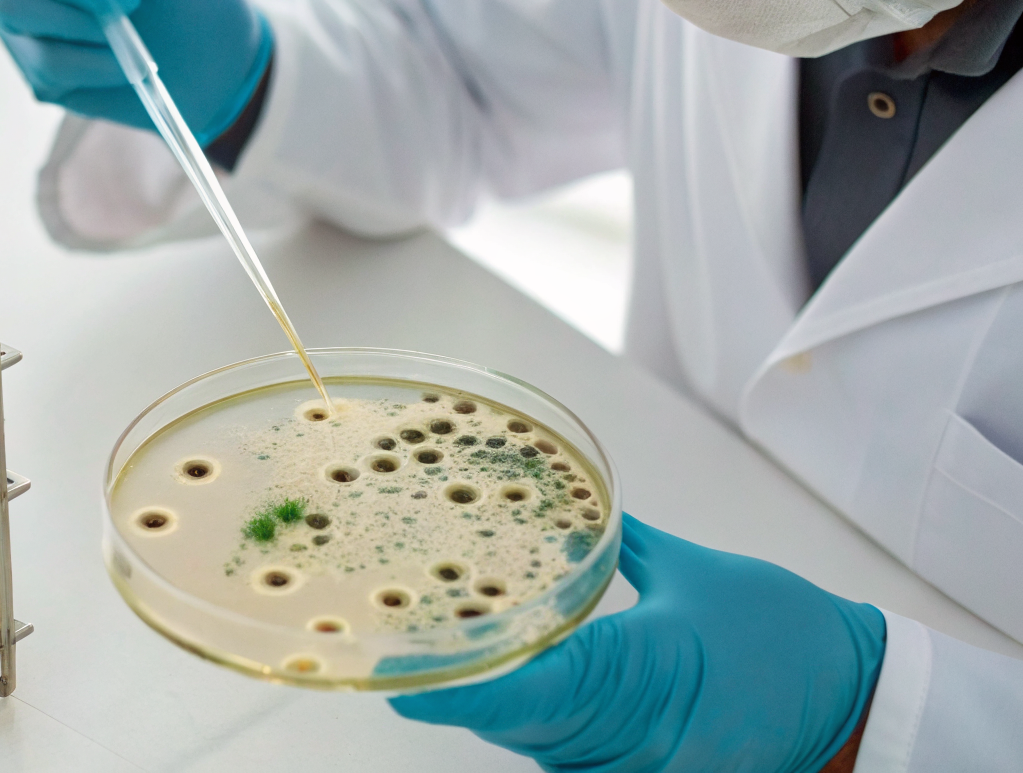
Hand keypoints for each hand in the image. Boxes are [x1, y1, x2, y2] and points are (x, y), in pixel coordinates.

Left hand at [390, 515, 885, 772]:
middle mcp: (638, 737)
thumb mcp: (694, 574)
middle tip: (404, 663)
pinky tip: (516, 704)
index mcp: (644, 669)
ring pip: (543, 752)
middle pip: (522, 726)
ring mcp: (648, 771)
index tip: (403, 680)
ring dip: (499, 716)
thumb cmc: (781, 630)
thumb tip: (562, 516)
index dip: (461, 689)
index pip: (529, 689)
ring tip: (443, 676)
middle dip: (466, 694)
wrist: (860, 700)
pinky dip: (544, 737)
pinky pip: (578, 766)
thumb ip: (620, 546)